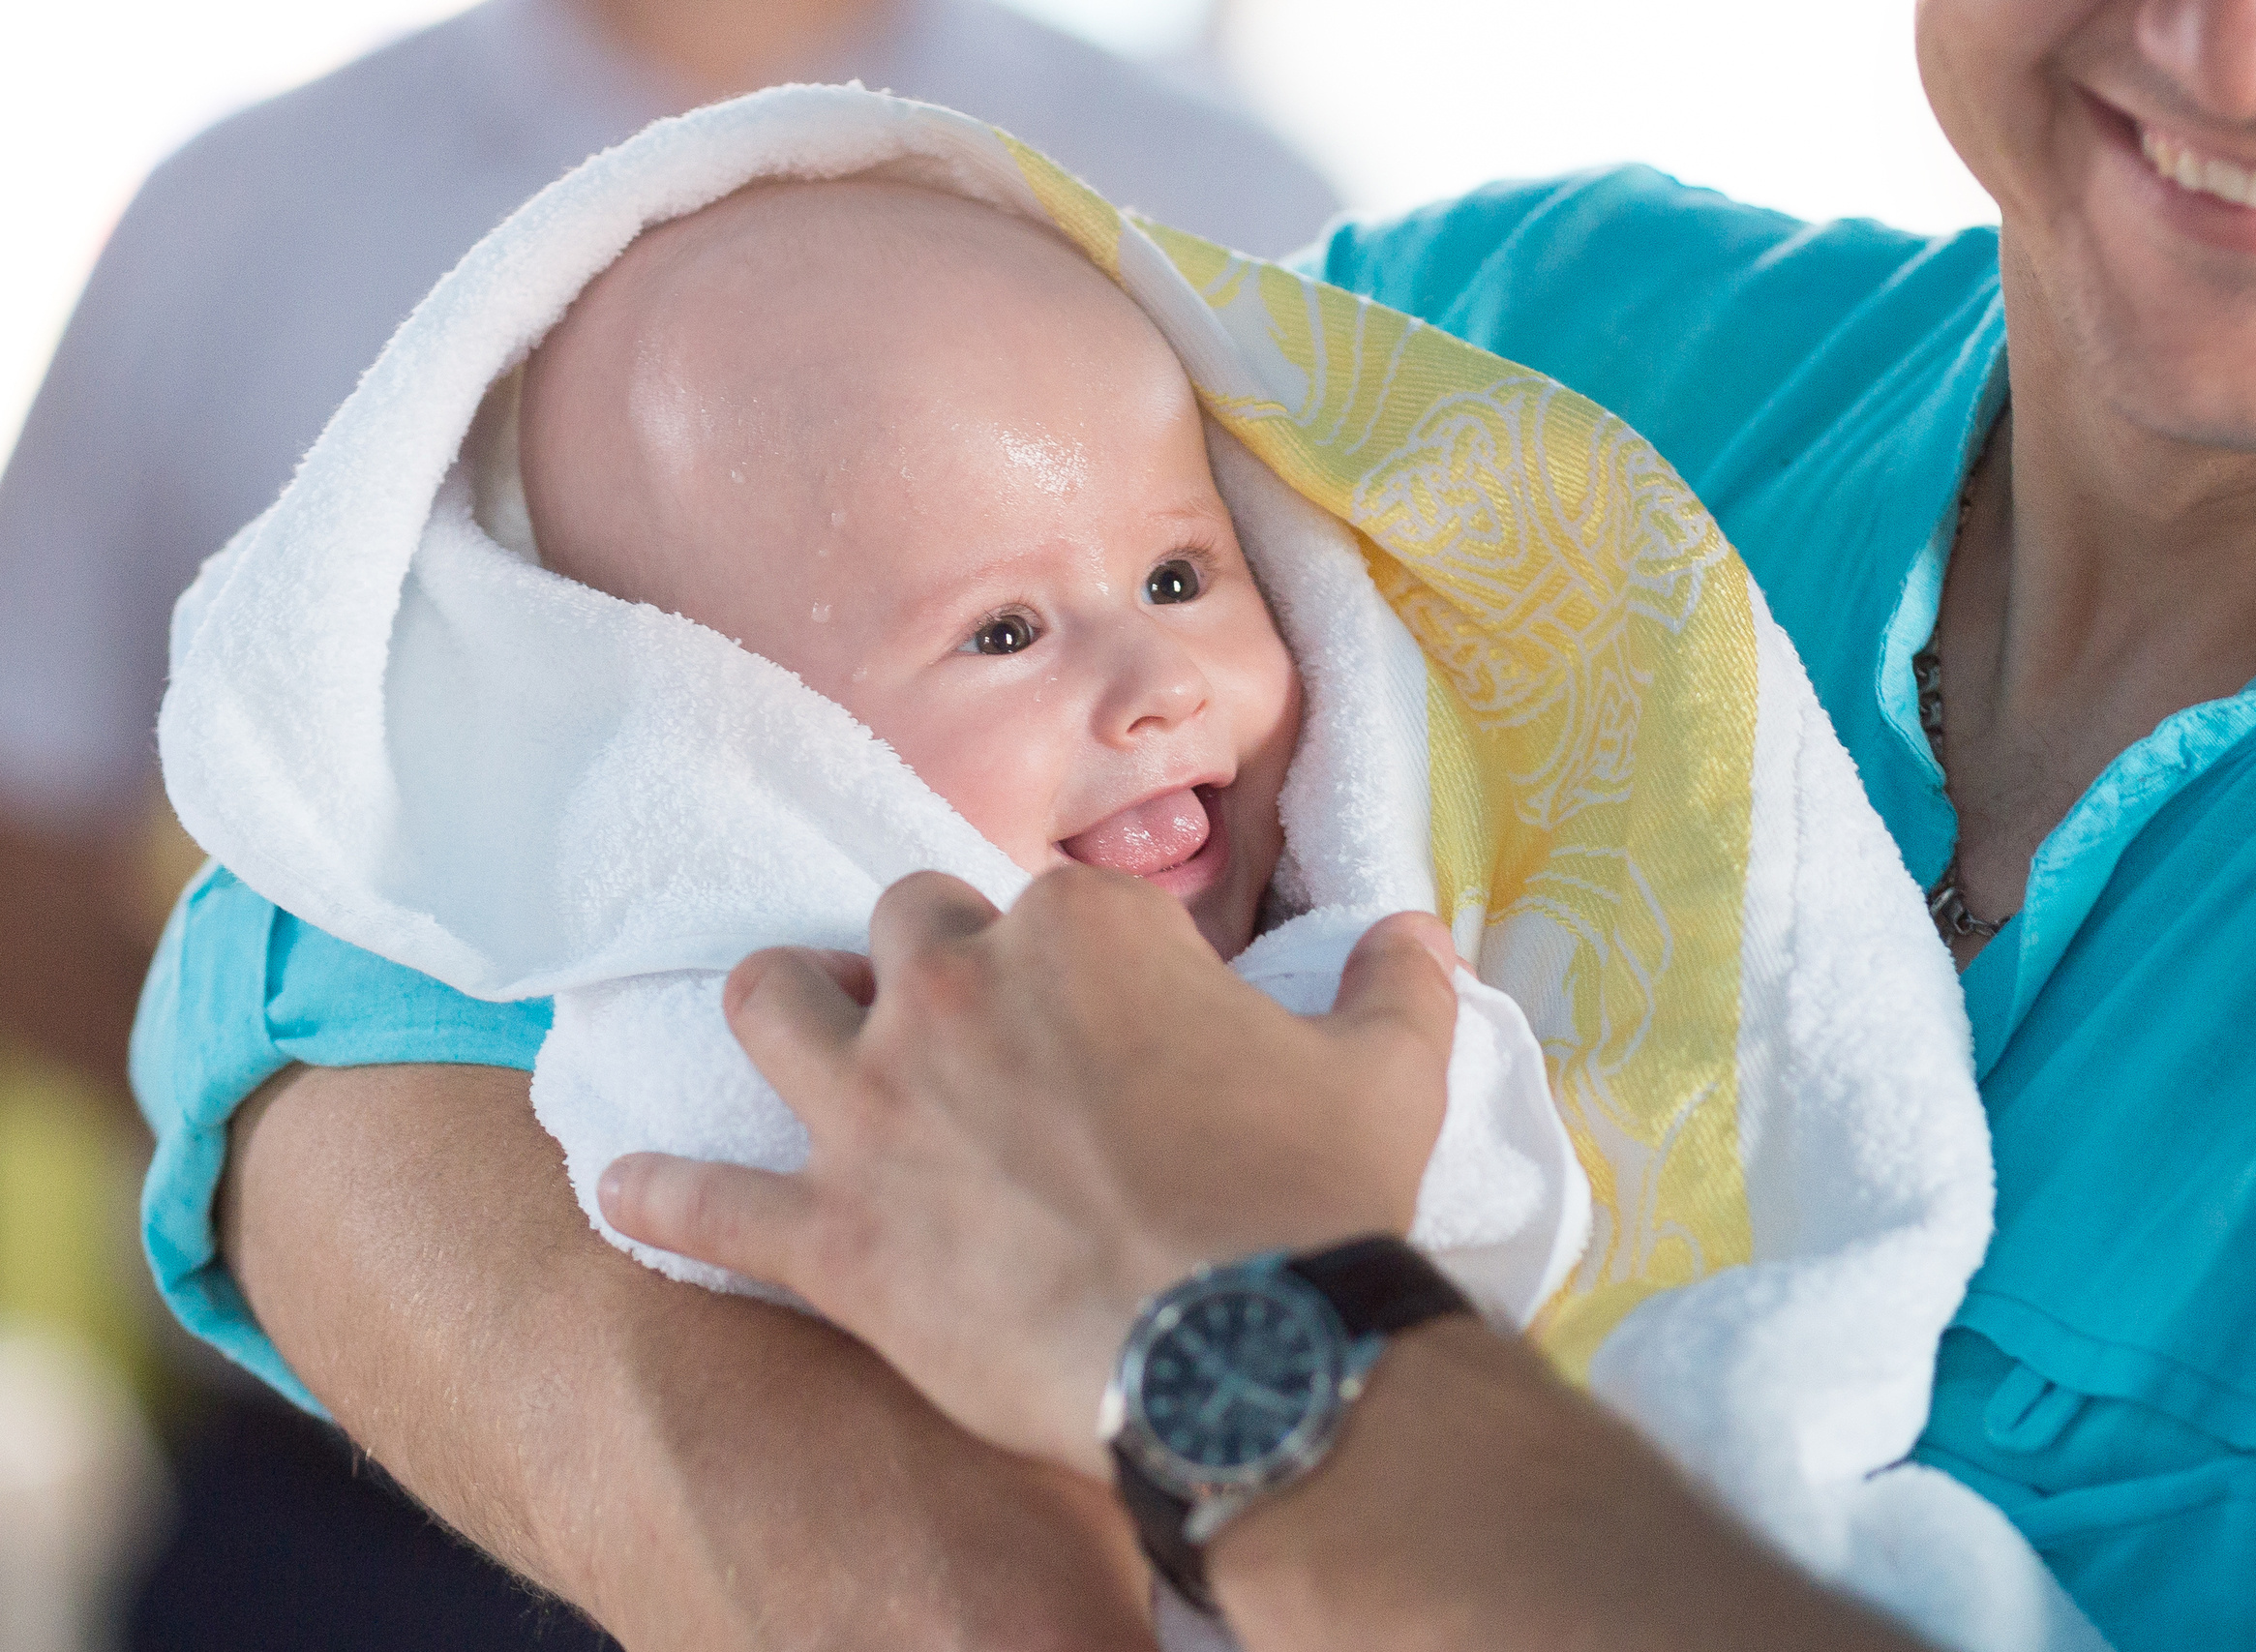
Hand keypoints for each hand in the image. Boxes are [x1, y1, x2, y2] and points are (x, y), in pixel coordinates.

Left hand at [598, 866, 1458, 1474]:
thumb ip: (1397, 985)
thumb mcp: (1389, 1074)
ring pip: (770, 1005)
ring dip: (787, 1016)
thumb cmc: (1320, 1204)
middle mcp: (958, 990)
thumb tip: (1420, 930)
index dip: (1077, 963)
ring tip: (807, 1044)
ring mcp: (879, 1111)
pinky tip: (622, 1181)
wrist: (1253, 1361)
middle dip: (929, 966)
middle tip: (969, 1036)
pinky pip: (704, 1201)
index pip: (1046, 903)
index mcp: (1083, 931)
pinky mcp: (833, 1237)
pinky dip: (660, 1190)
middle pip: (901, 923)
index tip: (1108, 1023)